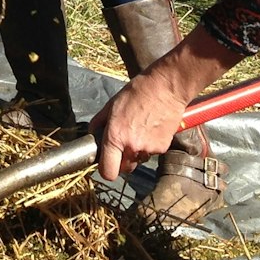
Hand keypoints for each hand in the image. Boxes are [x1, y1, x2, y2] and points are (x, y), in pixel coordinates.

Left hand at [89, 27, 239, 179]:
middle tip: (122, 144)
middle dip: (121, 161)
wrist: (167, 88)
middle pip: (124, 169)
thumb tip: (93, 134)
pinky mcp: (163, 147)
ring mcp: (149, 149)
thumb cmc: (138, 92)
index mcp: (115, 137)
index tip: (106, 163)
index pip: (108, 172)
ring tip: (139, 130)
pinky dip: (150, 145)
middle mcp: (132, 147)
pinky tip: (150, 128)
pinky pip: (151, 153)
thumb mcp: (111, 104)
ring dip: (136, 152)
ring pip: (138, 160)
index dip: (105, 170)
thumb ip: (99, 123)